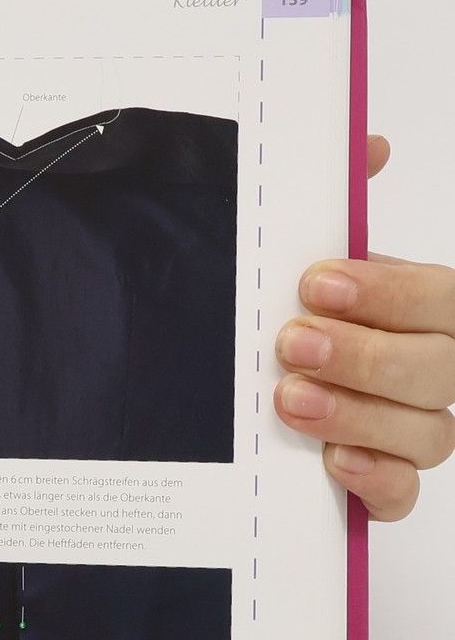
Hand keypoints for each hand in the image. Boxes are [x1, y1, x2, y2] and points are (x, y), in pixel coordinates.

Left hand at [275, 136, 451, 520]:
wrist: (208, 376)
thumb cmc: (269, 308)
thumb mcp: (282, 249)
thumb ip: (328, 201)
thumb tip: (367, 144)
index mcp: (418, 306)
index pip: (444, 298)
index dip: (390, 292)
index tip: (318, 284)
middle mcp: (426, 369)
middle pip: (440, 370)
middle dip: (366, 356)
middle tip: (293, 344)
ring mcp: (406, 430)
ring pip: (429, 433)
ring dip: (360, 416)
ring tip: (289, 399)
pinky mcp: (376, 483)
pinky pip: (401, 495)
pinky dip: (375, 481)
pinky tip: (332, 462)